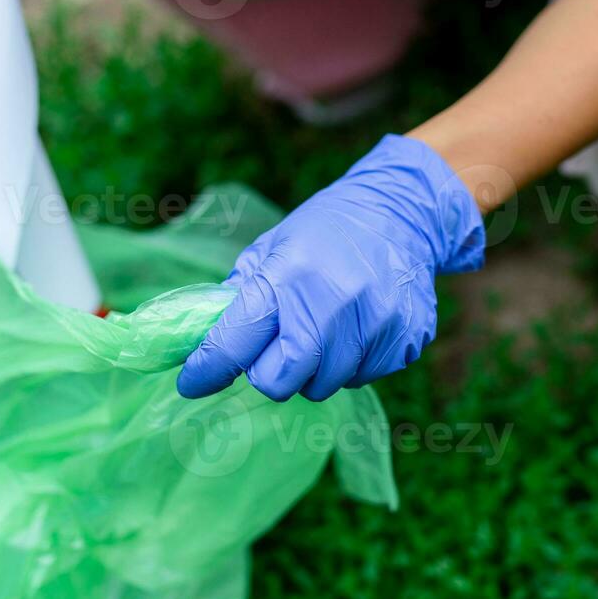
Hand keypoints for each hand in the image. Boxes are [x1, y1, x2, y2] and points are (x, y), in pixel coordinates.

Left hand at [177, 135, 485, 401]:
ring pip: (323, 385)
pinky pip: (362, 377)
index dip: (208, 369)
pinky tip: (356, 327)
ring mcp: (375, 323)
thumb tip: (202, 342)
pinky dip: (350, 363)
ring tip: (323, 329)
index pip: (235, 343)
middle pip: (280, 381)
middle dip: (268, 373)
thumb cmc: (325, 231)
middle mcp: (334, 301)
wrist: (402, 213)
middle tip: (274, 350)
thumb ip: (240, 297)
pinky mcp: (405, 338)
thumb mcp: (272, 248)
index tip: (192, 383)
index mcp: (289, 275)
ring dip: (313, 369)